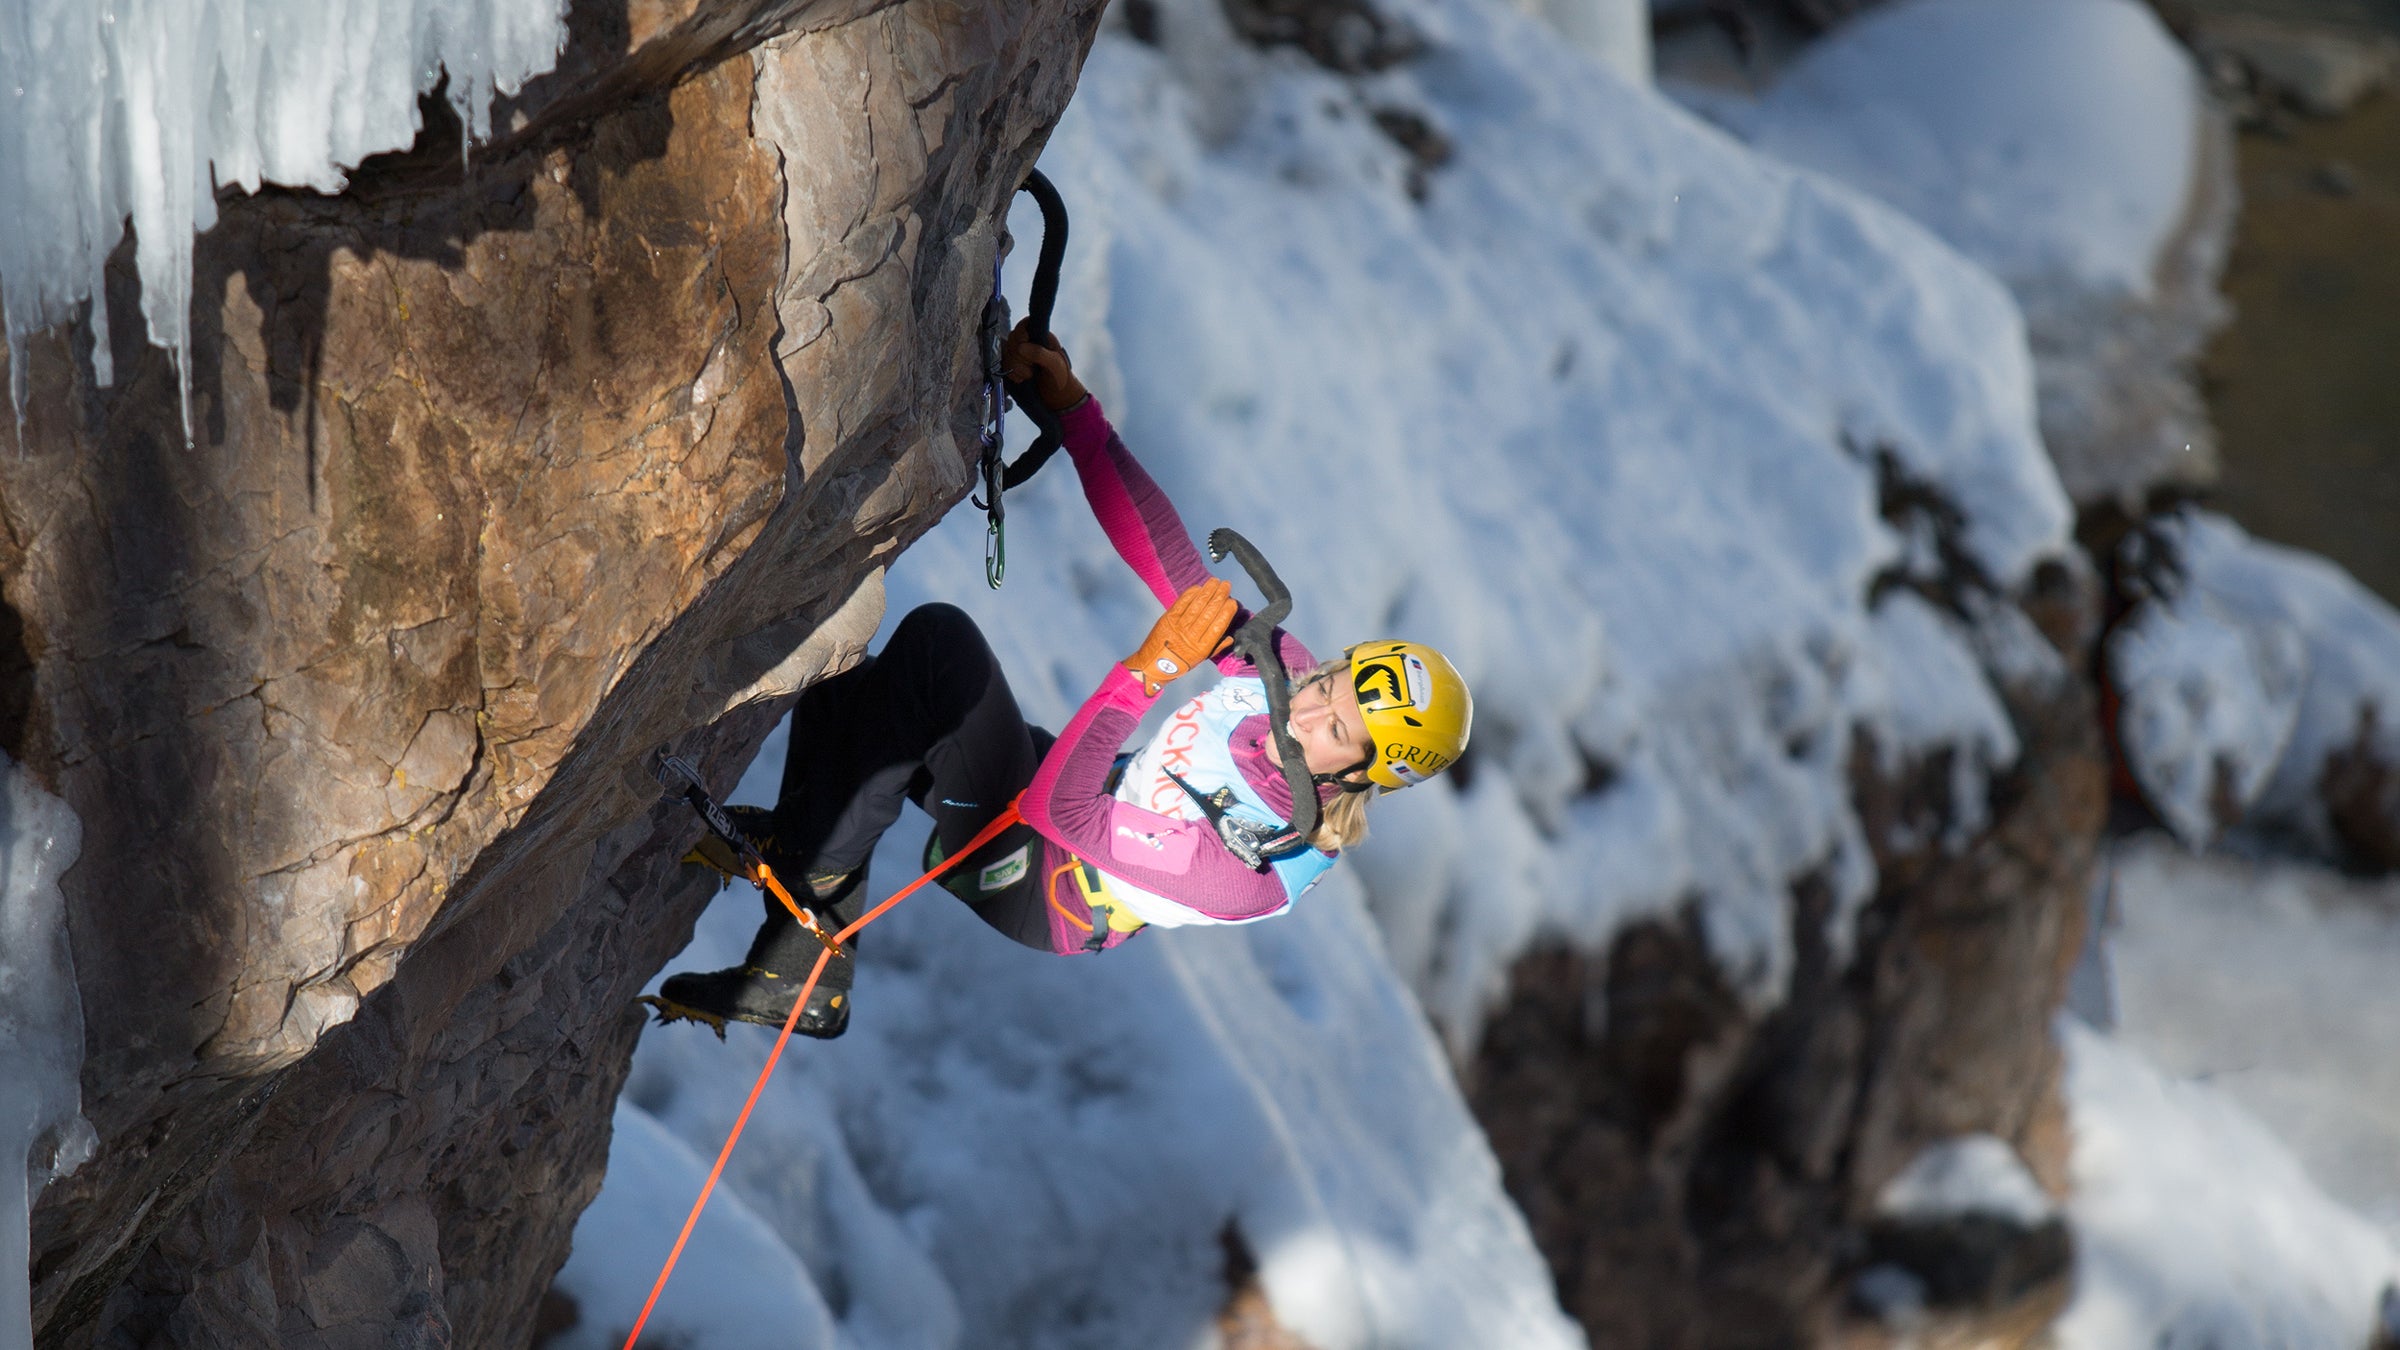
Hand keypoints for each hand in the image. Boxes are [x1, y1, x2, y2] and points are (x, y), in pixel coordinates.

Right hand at [1001, 318, 1088, 411]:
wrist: (1057, 399)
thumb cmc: (1060, 378)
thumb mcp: (1055, 364)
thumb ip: (1040, 354)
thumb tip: (1021, 347)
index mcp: (1040, 336)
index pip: (1024, 325)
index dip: (1021, 333)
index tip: (1024, 343)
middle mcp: (1029, 343)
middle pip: (1012, 340)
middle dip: (1019, 356)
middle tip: (1032, 367)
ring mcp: (1019, 356)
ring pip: (1006, 353)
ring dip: (1015, 367)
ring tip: (1029, 376)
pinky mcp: (1013, 367)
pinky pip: (1003, 365)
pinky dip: (1011, 374)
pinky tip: (1022, 380)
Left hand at [1124, 578, 1237, 695]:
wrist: (1151, 665)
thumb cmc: (1179, 663)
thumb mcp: (1200, 659)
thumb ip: (1216, 647)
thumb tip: (1230, 636)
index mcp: (1202, 648)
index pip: (1218, 626)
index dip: (1226, 612)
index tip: (1232, 601)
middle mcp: (1191, 636)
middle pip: (1209, 612)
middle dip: (1219, 596)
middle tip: (1226, 585)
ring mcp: (1178, 626)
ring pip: (1197, 605)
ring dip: (1207, 591)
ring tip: (1215, 581)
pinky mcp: (1168, 619)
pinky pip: (1182, 603)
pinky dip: (1190, 594)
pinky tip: (1198, 587)